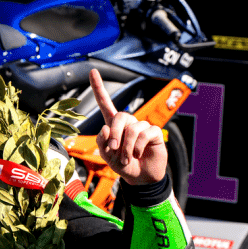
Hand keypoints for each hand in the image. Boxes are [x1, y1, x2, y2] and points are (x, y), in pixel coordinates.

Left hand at [90, 69, 167, 184]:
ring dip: (126, 147)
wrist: (139, 177)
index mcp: (113, 125)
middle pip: (120, 116)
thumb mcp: (106, 155)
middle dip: (115, 135)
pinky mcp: (155, 132)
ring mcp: (142, 126)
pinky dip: (137, 148)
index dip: (98, 88)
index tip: (92, 71)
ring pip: (132, 129)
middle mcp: (128, 123)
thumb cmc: (122, 164)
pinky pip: (144, 134)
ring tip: (127, 159)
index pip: (105, 103)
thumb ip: (102, 141)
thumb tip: (106, 127)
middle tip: (114, 150)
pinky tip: (138, 155)